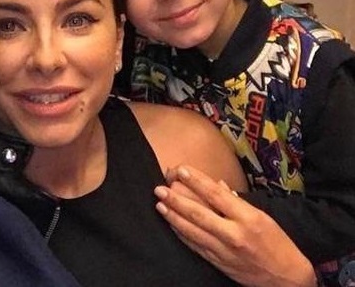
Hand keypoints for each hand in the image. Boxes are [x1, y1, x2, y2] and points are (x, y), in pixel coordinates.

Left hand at [155, 165, 316, 286]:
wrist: (286, 279)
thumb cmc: (277, 243)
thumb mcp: (263, 217)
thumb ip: (237, 201)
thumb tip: (216, 184)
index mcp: (248, 218)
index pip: (217, 195)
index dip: (197, 181)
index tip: (180, 170)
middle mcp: (234, 234)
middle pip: (199, 213)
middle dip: (177, 199)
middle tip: (160, 188)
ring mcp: (224, 250)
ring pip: (192, 230)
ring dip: (173, 216)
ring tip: (159, 203)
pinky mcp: (217, 262)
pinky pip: (194, 245)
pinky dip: (181, 233)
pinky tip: (171, 224)